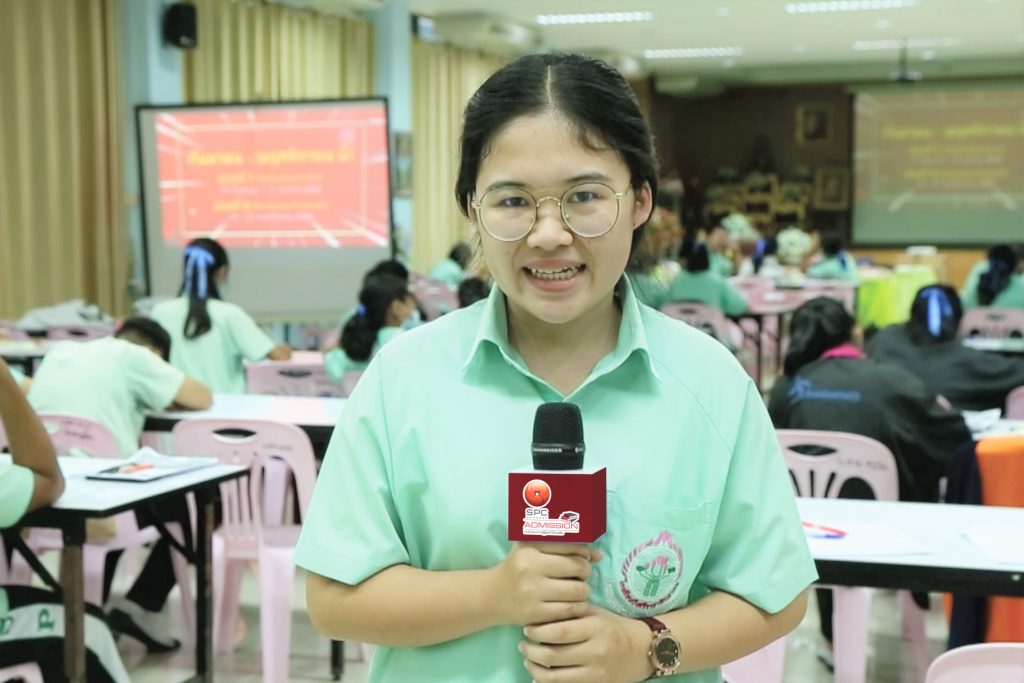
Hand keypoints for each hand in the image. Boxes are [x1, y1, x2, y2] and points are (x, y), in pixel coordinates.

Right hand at [492, 543, 601, 626]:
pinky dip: (577, 607)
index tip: (583, 558)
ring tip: (575, 590)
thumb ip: (565, 547)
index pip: (572, 546)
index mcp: (530, 549)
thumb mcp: (533, 548)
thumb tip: (598, 555)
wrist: (493, 596)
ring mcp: (532, 593)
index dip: (584, 553)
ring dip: (583, 591)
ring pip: (578, 591)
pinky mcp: (535, 614)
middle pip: (578, 568)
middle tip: (580, 575)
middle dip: (585, 572)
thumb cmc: (518, 568)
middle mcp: (530, 569)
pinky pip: (570, 611)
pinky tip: (570, 604)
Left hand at [520, 604, 653, 682]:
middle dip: (531, 651)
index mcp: (594, 628)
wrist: (642, 649)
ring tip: (528, 660)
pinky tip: (539, 677)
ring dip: (536, 669)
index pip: (559, 631)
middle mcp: (596, 651)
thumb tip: (540, 611)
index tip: (527, 628)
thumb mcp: (595, 613)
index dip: (538, 631)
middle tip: (522, 645)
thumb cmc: (612, 626)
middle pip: (554, 655)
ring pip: (556, 677)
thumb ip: (571, 612)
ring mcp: (597, 672)